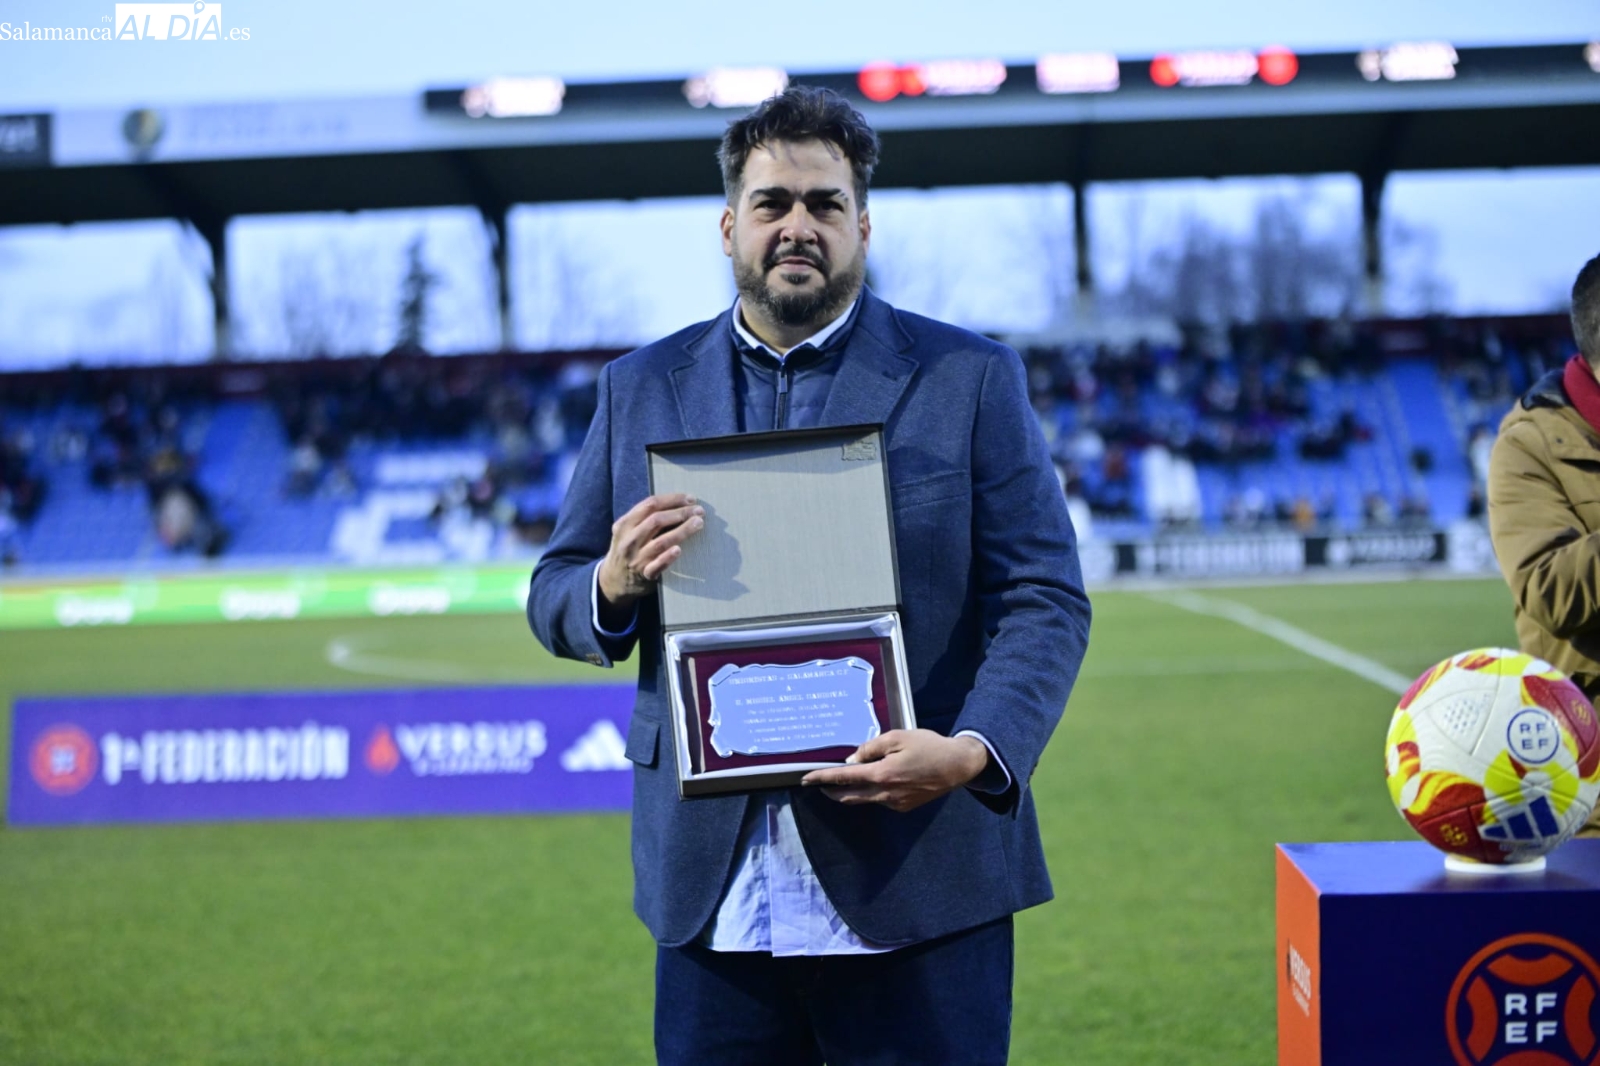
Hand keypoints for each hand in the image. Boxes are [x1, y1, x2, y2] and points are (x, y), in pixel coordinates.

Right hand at [597, 494, 703, 617]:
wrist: (613, 580)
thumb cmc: (627, 549)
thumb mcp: (626, 530)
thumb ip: (644, 518)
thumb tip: (678, 503)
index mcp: (625, 524)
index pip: (650, 505)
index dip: (673, 499)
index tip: (691, 499)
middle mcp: (629, 540)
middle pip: (656, 521)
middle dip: (680, 513)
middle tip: (700, 511)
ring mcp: (636, 558)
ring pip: (660, 542)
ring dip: (681, 531)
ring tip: (698, 523)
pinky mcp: (644, 575)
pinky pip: (656, 566)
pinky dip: (667, 558)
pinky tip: (678, 550)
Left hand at [801, 730, 989, 811]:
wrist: (957, 766)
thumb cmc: (928, 746)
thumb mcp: (897, 737)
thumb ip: (871, 748)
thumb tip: (852, 760)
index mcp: (881, 774)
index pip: (843, 778)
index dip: (822, 779)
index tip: (805, 779)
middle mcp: (885, 793)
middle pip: (849, 796)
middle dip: (831, 791)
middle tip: (819, 784)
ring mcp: (895, 803)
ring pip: (865, 800)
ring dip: (851, 792)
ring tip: (844, 781)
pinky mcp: (904, 806)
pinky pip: (880, 800)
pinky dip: (871, 793)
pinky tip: (875, 781)